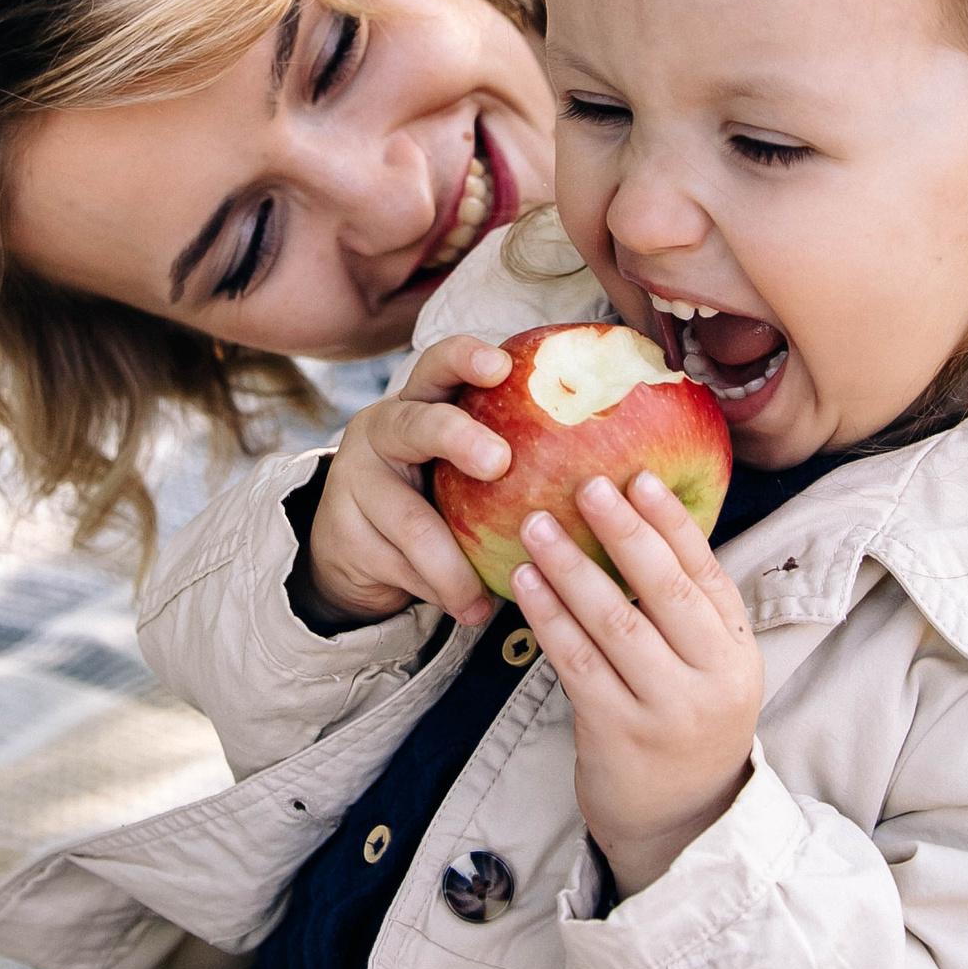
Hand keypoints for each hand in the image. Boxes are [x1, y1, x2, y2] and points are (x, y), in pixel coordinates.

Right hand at [294, 336, 513, 630]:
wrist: (352, 551)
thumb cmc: (436, 499)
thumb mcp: (464, 469)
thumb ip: (518, 458)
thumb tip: (623, 470)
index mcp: (420, 404)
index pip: (439, 366)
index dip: (466, 358)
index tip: (502, 366)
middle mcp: (382, 431)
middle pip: (416, 425)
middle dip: (459, 438)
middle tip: (498, 461)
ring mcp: (356, 480)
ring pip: (412, 521)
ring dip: (455, 565)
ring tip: (486, 599)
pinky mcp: (344, 532)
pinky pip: (401, 566)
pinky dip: (441, 592)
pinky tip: (470, 610)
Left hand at [514, 472, 761, 900]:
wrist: (678, 823)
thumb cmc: (682, 723)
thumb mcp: (707, 668)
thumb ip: (684, 610)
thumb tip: (638, 519)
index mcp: (737, 651)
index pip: (706, 574)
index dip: (672, 523)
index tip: (639, 477)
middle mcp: (712, 679)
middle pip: (666, 592)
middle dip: (625, 533)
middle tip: (587, 483)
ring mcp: (666, 710)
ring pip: (615, 625)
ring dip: (572, 569)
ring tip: (537, 524)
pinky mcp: (618, 735)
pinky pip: (577, 664)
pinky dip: (549, 618)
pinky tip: (524, 583)